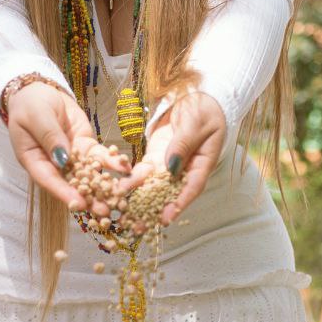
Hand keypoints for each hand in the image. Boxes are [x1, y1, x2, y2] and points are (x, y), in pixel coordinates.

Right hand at [6, 81, 128, 210]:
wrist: (39, 91)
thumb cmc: (30, 104)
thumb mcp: (36, 117)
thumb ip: (49, 136)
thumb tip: (63, 158)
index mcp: (34, 160)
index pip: (49, 180)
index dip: (64, 193)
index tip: (79, 205)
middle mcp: (54, 164)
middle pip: (72, 184)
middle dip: (90, 198)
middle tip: (106, 211)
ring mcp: (72, 156)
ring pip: (90, 174)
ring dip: (105, 185)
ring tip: (121, 196)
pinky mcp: (86, 147)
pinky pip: (100, 157)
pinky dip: (113, 163)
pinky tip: (125, 167)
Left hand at [124, 91, 225, 224]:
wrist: (193, 94)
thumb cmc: (203, 108)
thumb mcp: (196, 123)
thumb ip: (183, 143)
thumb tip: (171, 166)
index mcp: (203, 162)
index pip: (192, 186)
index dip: (180, 203)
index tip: (167, 218)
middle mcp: (186, 169)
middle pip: (171, 193)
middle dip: (154, 210)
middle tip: (139, 227)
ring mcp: (169, 164)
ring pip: (154, 186)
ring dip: (139, 201)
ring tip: (124, 215)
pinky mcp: (155, 157)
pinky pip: (143, 172)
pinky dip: (131, 182)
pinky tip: (118, 191)